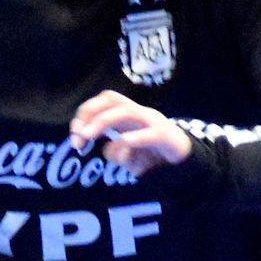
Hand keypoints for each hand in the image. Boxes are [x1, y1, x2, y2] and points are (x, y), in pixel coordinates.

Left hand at [69, 89, 189, 167]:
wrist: (186, 160)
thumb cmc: (155, 154)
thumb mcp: (129, 157)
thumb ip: (115, 153)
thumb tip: (106, 148)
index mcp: (129, 115)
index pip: (103, 102)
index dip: (85, 114)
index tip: (74, 134)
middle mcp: (139, 114)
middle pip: (112, 99)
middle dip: (90, 113)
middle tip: (78, 134)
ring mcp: (153, 123)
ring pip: (127, 112)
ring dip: (103, 122)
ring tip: (89, 136)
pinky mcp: (166, 138)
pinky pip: (151, 134)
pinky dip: (137, 137)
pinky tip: (125, 141)